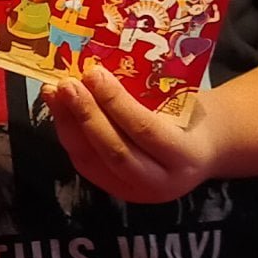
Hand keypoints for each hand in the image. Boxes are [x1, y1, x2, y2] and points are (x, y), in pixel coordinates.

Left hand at [43, 64, 231, 201]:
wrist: (202, 151)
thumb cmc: (191, 117)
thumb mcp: (182, 103)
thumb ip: (151, 91)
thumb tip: (103, 66)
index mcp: (185, 155)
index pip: (144, 130)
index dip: (115, 102)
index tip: (95, 73)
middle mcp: (160, 181)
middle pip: (114, 151)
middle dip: (86, 115)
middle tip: (67, 84)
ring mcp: (135, 191)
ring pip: (93, 161)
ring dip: (68, 124)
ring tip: (54, 93)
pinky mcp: (115, 191)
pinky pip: (86, 164)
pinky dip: (69, 135)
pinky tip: (60, 110)